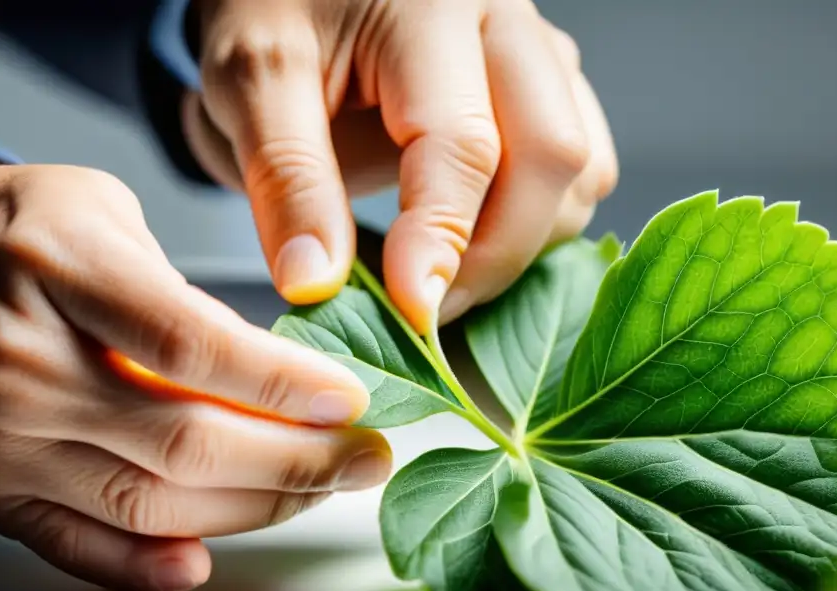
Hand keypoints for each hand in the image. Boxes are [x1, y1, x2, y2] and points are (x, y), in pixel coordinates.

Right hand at [0, 164, 389, 590]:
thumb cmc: (18, 232)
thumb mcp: (101, 212)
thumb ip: (182, 291)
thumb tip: (270, 376)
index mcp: (57, 271)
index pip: (192, 346)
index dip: (284, 384)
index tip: (354, 401)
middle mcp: (23, 364)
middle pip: (187, 442)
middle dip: (300, 462)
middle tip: (367, 459)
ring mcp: (0, 438)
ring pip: (151, 503)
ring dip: (253, 508)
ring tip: (320, 491)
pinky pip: (73, 545)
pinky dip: (140, 567)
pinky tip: (200, 565)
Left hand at [181, 0, 618, 332]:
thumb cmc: (273, 17)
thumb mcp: (252, 83)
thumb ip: (287, 181)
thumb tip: (317, 286)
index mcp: (430, 8)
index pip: (462, 143)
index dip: (441, 240)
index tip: (413, 314)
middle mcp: (506, 21)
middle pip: (553, 157)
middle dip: (496, 253)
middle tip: (426, 308)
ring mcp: (540, 53)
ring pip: (580, 172)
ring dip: (522, 242)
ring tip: (440, 268)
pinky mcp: (554, 85)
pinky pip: (584, 171)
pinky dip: (539, 222)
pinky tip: (474, 236)